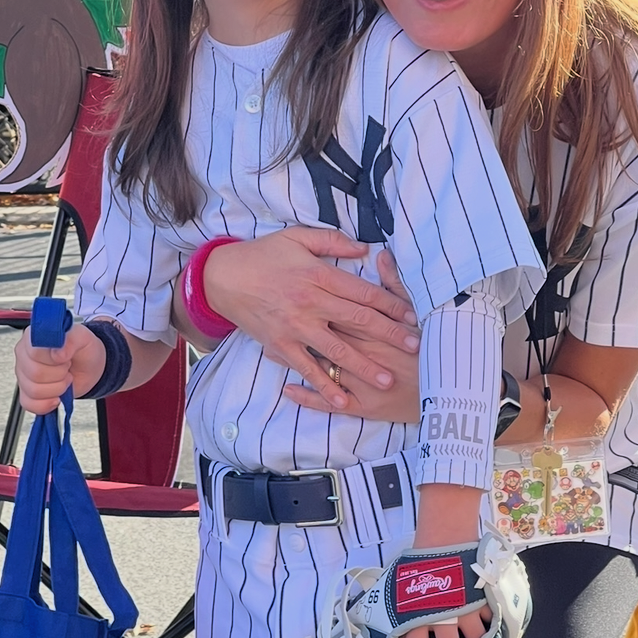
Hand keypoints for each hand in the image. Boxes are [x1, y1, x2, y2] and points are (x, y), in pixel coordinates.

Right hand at [15, 322, 105, 412]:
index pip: (35, 352)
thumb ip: (71, 340)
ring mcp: (23, 375)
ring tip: (63, 379)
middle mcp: (24, 355)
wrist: (88, 367)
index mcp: (33, 337)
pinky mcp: (26, 393)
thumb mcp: (83, 338)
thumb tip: (58, 353)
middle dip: (59, 374)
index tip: (65, 358)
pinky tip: (56, 396)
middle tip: (67, 368)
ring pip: (34, 390)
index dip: (53, 359)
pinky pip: (29, 404)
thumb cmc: (82, 350)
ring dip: (57, 389)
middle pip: (35, 374)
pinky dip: (47, 404)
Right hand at [202, 229, 420, 409]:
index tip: (411, 316)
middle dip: (389, 336)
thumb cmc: (263, 255)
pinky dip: (325, 385)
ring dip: (364, 366)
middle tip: (415, 348)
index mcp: (318, 275)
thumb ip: (332, 242)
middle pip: (358, 321)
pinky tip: (343, 400)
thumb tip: (365, 249)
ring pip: (337, 349)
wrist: (223, 278)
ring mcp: (295, 327)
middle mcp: (310, 303)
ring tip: (387, 379)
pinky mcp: (280, 346)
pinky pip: (307, 368)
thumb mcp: (297, 237)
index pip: (363, 292)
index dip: (390, 304)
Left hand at [402, 482, 486, 637]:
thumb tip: (392, 627)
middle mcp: (440, 620)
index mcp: (415, 619)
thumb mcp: (400, 586)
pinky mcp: (482, 601)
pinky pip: (490, 621)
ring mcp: (464, 612)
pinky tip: (485, 621)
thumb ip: (400, 610)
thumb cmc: (420, 559)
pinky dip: (489, 623)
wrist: (444, 536)